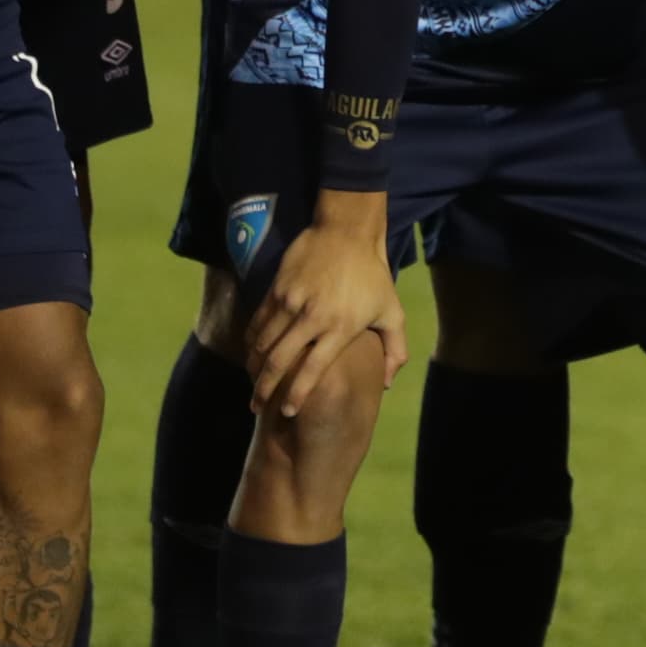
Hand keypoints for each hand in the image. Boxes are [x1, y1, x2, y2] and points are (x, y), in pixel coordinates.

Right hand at [245, 206, 408, 419]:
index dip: (297, 395)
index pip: (312, 370)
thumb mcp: (392, 312)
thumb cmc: (372, 277)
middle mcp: (313, 317)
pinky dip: (251, 342)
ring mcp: (291, 302)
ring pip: (263, 344)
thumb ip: (394, 350)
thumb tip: (386, 384)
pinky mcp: (277, 289)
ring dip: (254, 368)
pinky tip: (251, 355)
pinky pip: (258, 322)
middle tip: (256, 406)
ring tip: (252, 385)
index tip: (287, 413)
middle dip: (265, 389)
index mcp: (340, 327)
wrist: (346, 233)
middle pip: (280, 361)